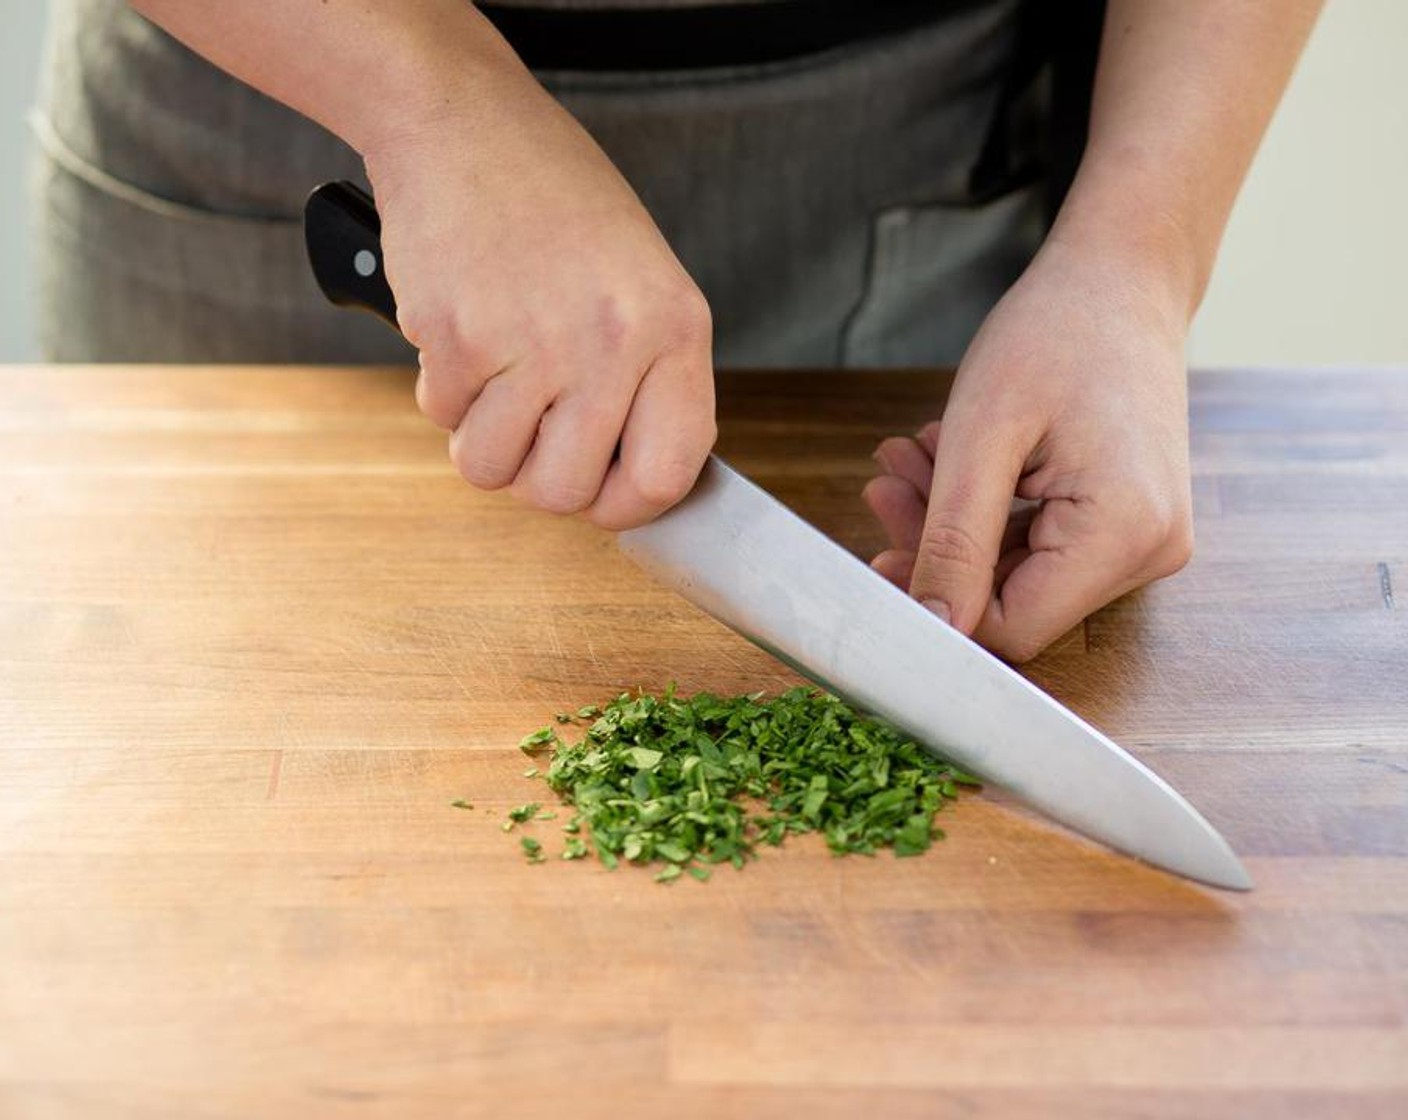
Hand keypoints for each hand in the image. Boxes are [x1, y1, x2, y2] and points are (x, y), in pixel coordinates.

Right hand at [363, 52, 714, 529]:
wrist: (462, 122)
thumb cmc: (554, 201)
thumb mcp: (640, 281)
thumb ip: (648, 377)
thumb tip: (634, 479)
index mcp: (675, 328)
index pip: (668, 475)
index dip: (626, 505)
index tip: (601, 495)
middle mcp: (613, 342)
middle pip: (567, 492)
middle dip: (536, 477)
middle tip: (530, 429)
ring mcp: (535, 343)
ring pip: (493, 469)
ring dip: (482, 436)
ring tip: (495, 370)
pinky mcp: (459, 337)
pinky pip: (442, 418)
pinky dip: (443, 388)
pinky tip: (463, 326)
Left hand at [863, 239, 1194, 661]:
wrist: (1122, 277)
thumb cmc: (1056, 332)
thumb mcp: (982, 437)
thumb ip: (954, 541)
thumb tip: (932, 626)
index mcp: (1126, 534)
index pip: (1013, 628)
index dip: (937, 602)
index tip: (877, 552)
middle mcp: (1149, 551)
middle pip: (1013, 601)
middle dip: (936, 548)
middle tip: (884, 485)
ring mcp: (1143, 539)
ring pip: (1017, 573)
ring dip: (952, 523)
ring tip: (910, 457)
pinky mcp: (1126, 523)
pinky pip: (1038, 546)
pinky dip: (984, 511)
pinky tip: (946, 460)